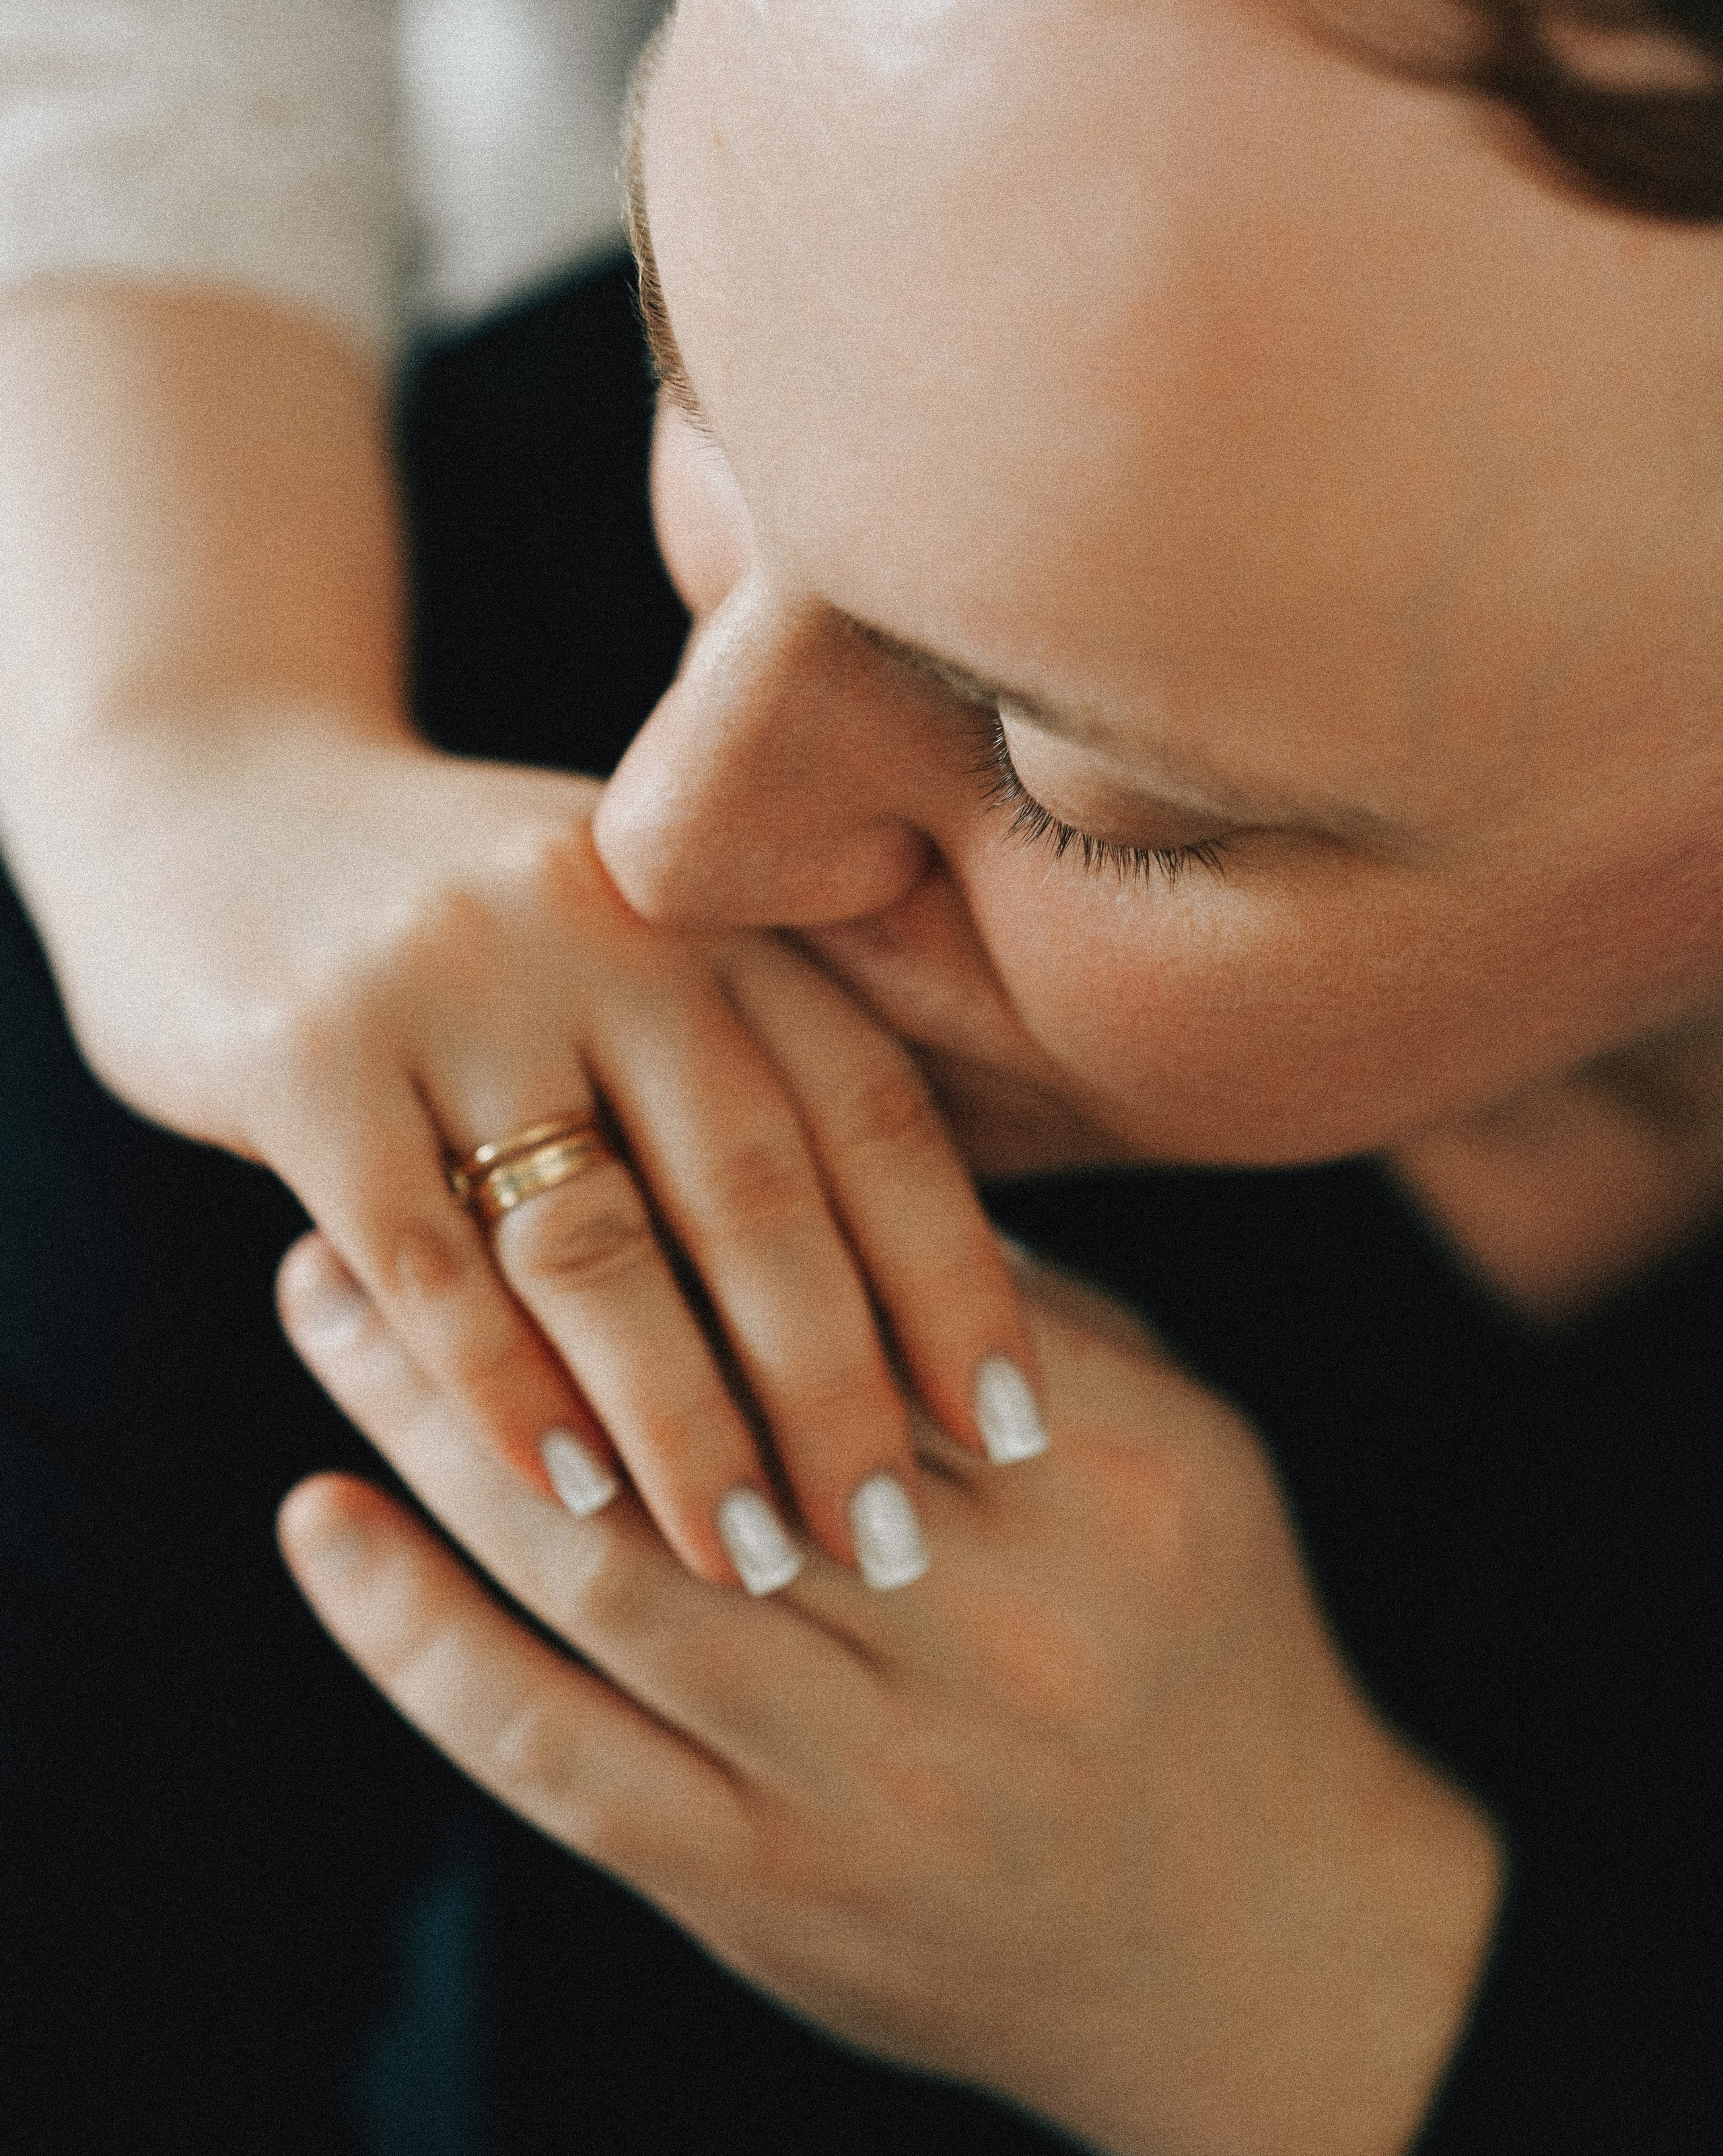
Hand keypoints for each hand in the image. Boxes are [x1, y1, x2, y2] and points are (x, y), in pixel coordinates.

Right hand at [24, 711, 1037, 1589]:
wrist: (220, 793)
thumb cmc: (476, 927)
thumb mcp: (641, 947)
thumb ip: (761, 1076)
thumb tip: (921, 1304)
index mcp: (714, 907)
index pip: (873, 1109)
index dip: (952, 1274)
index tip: (1008, 1426)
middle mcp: (608, 923)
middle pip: (754, 1187)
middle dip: (834, 1382)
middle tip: (893, 1540)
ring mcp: (452, 979)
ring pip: (597, 1238)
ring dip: (682, 1417)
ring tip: (747, 1558)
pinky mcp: (308, 1051)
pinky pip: (425, 1257)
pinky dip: (501, 1390)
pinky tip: (568, 1497)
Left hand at [276, 1232, 1502, 2155]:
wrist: (1257, 1952)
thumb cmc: (1212, 1650)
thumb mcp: (1187, 1452)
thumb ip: (1018, 1317)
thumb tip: (811, 1162)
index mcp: (1108, 1485)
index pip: (857, 1296)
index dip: (683, 1187)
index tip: (558, 1091)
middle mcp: (978, 1630)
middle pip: (694, 1417)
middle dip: (511, 1281)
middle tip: (377, 1170)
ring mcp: (859, 1776)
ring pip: (599, 1569)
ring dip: (431, 1426)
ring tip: (323, 1303)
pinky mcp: (763, 1891)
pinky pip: (558, 1757)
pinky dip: (420, 1641)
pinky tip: (326, 1523)